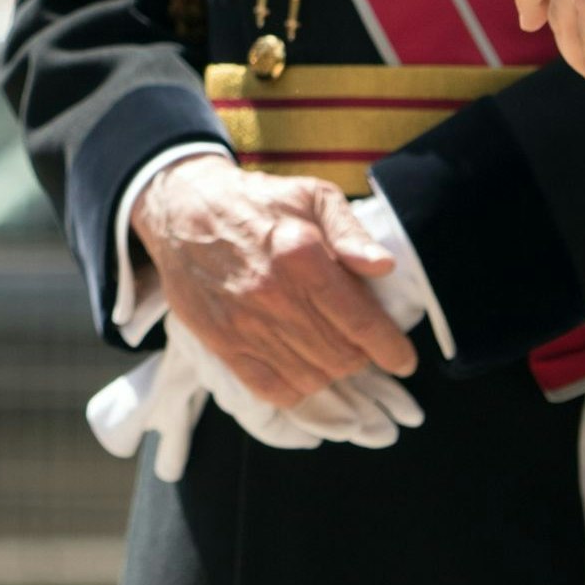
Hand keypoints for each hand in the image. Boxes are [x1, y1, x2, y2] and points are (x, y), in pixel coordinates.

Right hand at [130, 153, 415, 408]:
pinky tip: (304, 371)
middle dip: (361, 357)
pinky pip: (272, 389)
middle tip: (361, 345)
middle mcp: (274, 295)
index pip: (361, 322)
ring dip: (331, 372)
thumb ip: (350, 230)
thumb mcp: (311, 194)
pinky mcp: (222, 343)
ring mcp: (245, 324)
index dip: (391, 349)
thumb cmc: (256, 202)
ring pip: (312, 377)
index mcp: (302, 256)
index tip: (403, 359)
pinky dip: (297, 390)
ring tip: (331, 353)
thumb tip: (383, 266)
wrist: (182, 210)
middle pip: (341, 356)